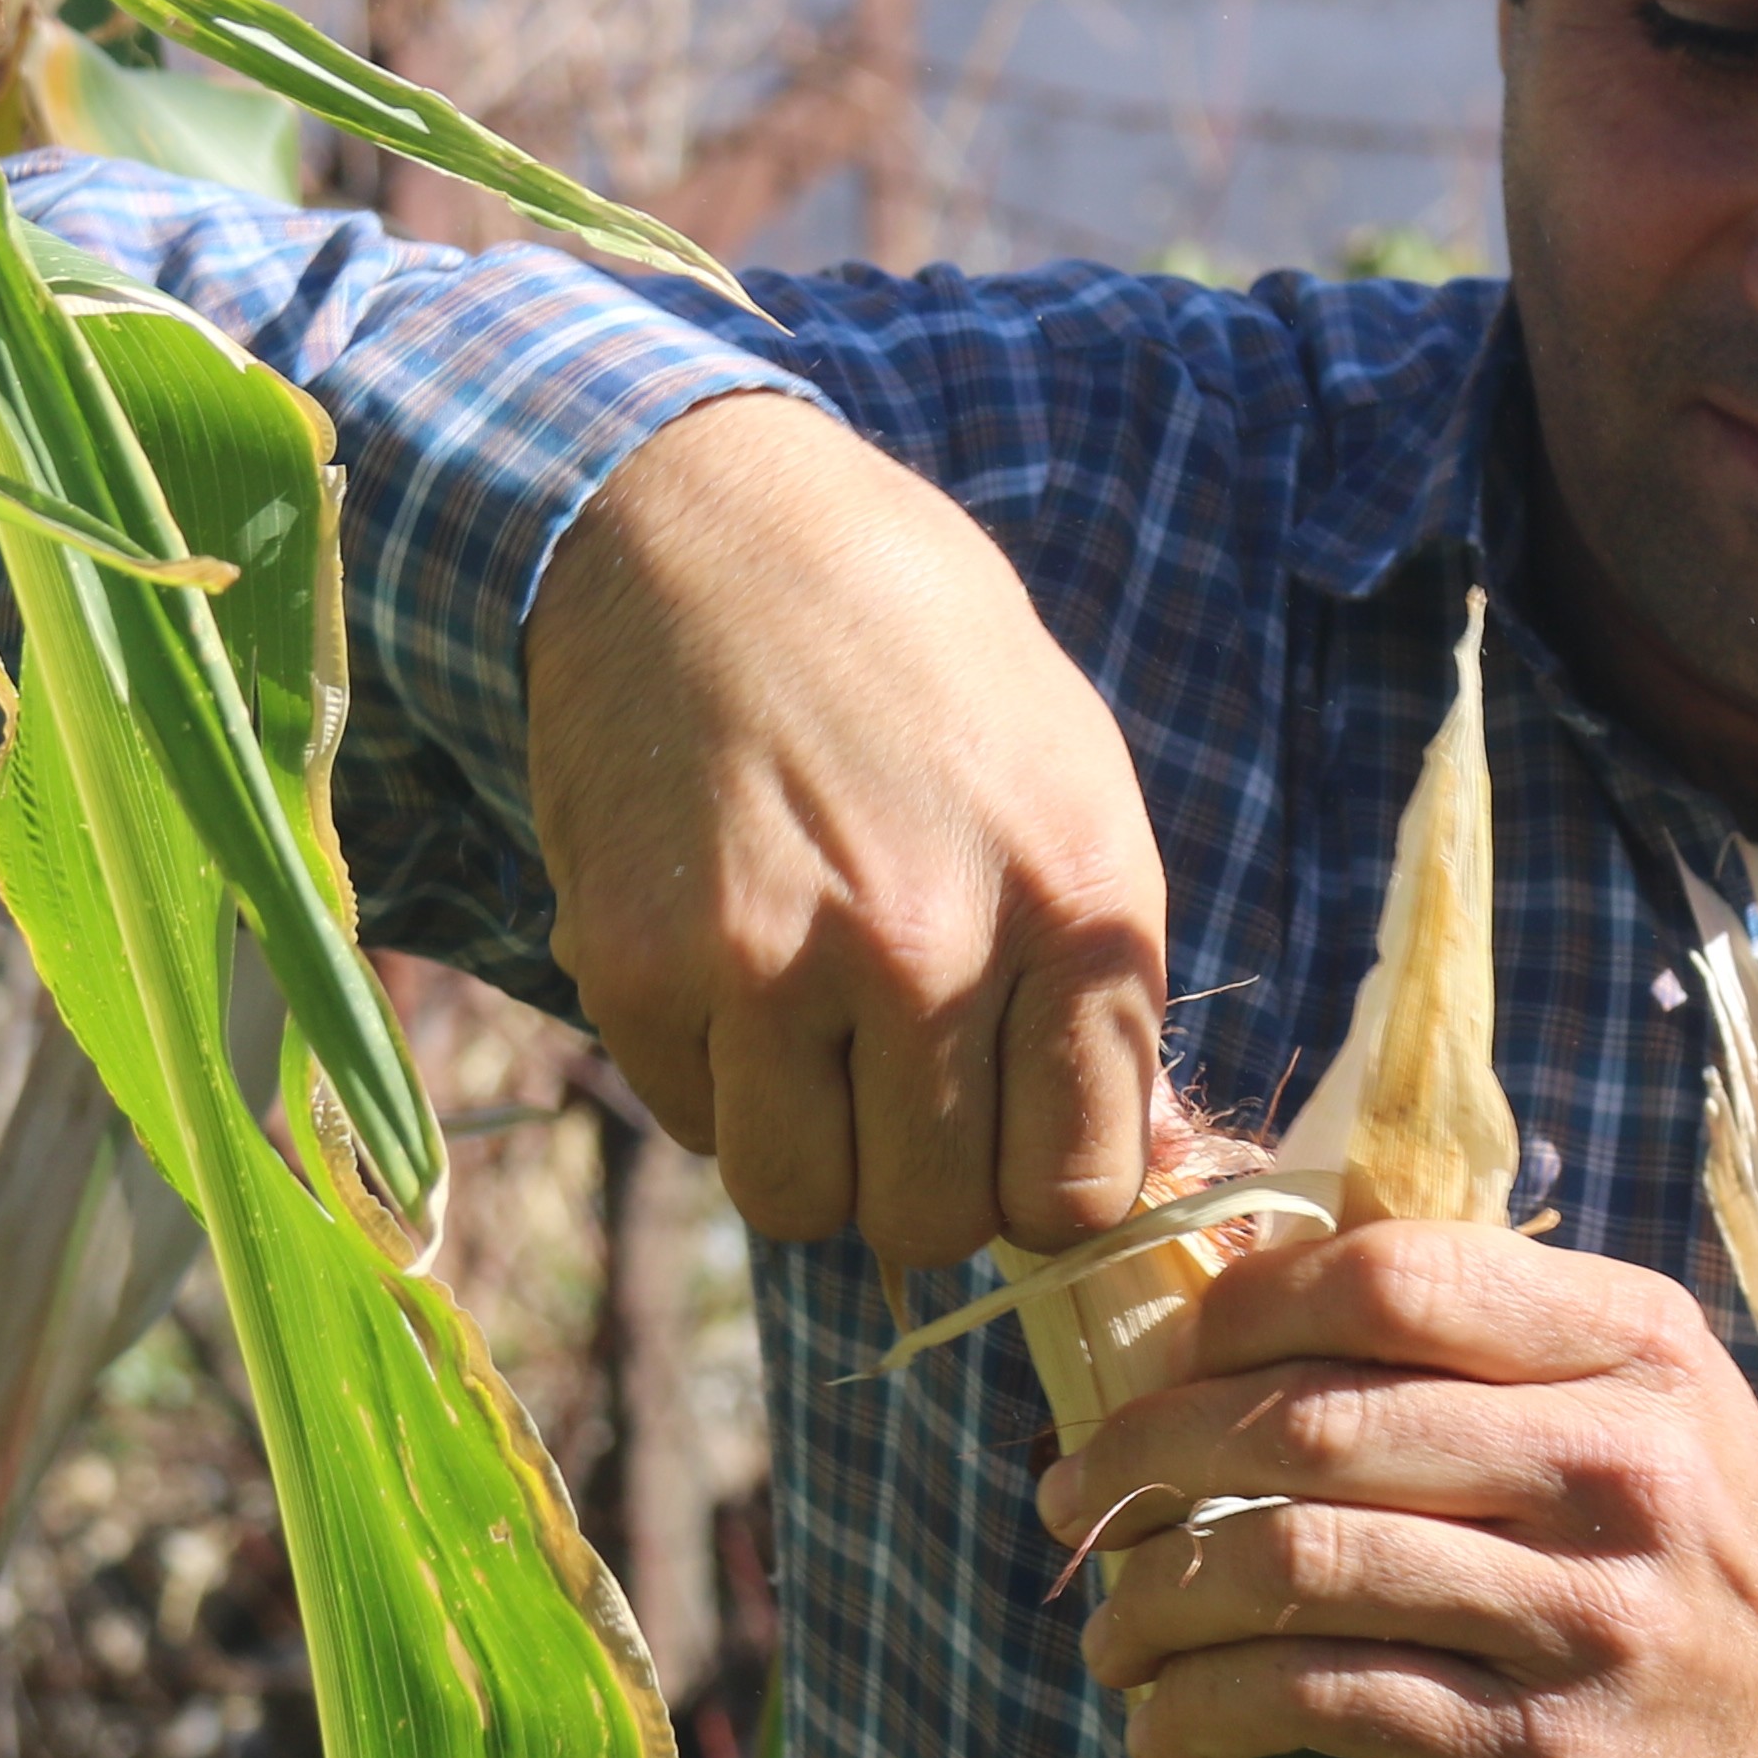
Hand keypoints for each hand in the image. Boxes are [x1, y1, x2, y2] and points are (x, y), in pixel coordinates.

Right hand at [527, 394, 1170, 1271]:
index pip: (1076, 1190)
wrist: (715, 534)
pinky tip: (727, 960)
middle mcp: (933, 947)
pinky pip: (690, 1122)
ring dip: (806, 1150)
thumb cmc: (925, 669)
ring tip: (811, 1035)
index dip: (1038, 1191)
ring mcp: (777, 962)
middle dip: (916, 1182)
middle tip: (896, 1084)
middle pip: (930, 1223)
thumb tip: (1116, 1191)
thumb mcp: (1073, 796)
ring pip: (797, 1201)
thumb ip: (1096, 999)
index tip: (1009, 1144)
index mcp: (1077, 907)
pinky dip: (707, 1078)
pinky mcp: (642, 962)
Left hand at [1044, 1220, 1757, 1757]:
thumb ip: (1475, 1335)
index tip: (1164, 1364)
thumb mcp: (1633, 1397)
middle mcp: (1616, 1467)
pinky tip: (1166, 1726)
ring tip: (1110, 1627)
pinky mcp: (1536, 1751)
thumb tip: (1236, 1279)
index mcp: (1631, 1345)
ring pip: (1295, 1565)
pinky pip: (1320, 1702)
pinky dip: (1205, 1713)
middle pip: (1314, 1422)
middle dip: (1149, 1458)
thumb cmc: (1675, 1544)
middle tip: (1075, 1496)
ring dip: (1156, 1599)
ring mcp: (1579, 1615)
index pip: (1390, 1277)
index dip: (1239, 1311)